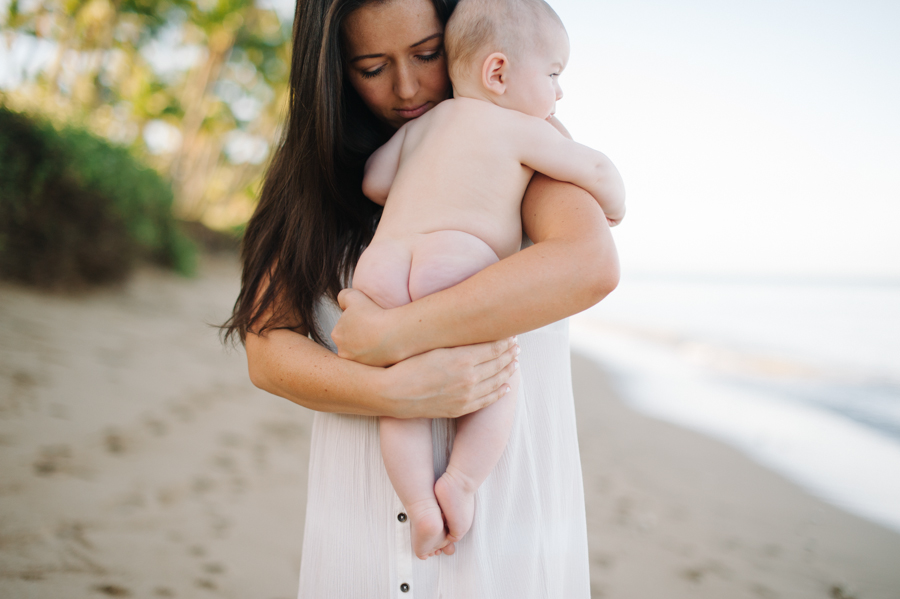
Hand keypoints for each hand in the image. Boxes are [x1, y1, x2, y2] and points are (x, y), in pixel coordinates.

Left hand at [332, 288, 396, 365]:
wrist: (394, 333)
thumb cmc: (373, 314)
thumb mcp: (353, 296)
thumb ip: (343, 296)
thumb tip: (342, 302)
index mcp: (336, 335)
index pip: (344, 327)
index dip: (356, 321)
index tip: (367, 318)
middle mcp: (344, 353)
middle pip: (352, 342)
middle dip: (361, 336)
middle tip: (375, 327)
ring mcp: (359, 363)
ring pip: (364, 352)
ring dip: (371, 346)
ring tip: (383, 336)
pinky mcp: (373, 370)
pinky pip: (376, 360)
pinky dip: (381, 354)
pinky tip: (388, 346)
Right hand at [379, 338, 519, 418]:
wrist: (392, 393)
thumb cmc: (408, 364)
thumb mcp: (435, 347)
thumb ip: (459, 343)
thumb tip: (478, 336)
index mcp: (463, 358)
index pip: (494, 347)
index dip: (505, 341)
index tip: (512, 334)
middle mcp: (469, 378)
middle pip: (498, 363)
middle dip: (510, 354)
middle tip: (517, 346)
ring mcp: (467, 395)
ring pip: (496, 382)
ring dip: (508, 371)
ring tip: (515, 362)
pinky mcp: (461, 408)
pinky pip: (487, 400)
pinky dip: (499, 392)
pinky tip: (506, 386)